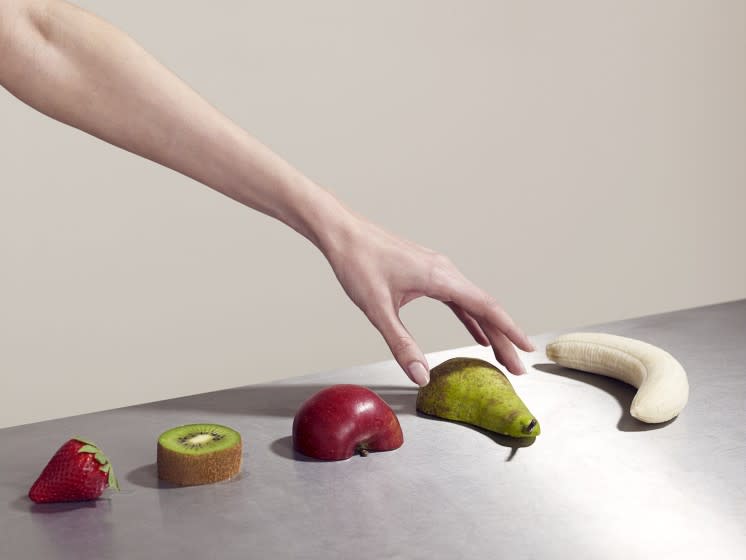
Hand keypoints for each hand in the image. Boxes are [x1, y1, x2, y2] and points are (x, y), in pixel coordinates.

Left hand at [322, 216, 534, 384]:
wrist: (343, 234)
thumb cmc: (358, 264)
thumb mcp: (378, 311)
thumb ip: (401, 345)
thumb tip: (421, 376)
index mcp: (440, 277)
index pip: (486, 307)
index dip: (509, 330)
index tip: (527, 349)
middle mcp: (445, 271)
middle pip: (485, 308)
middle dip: (504, 338)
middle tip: (517, 367)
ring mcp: (437, 270)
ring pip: (472, 303)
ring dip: (489, 329)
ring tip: (502, 354)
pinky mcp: (427, 273)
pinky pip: (457, 298)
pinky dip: (470, 317)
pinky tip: (476, 334)